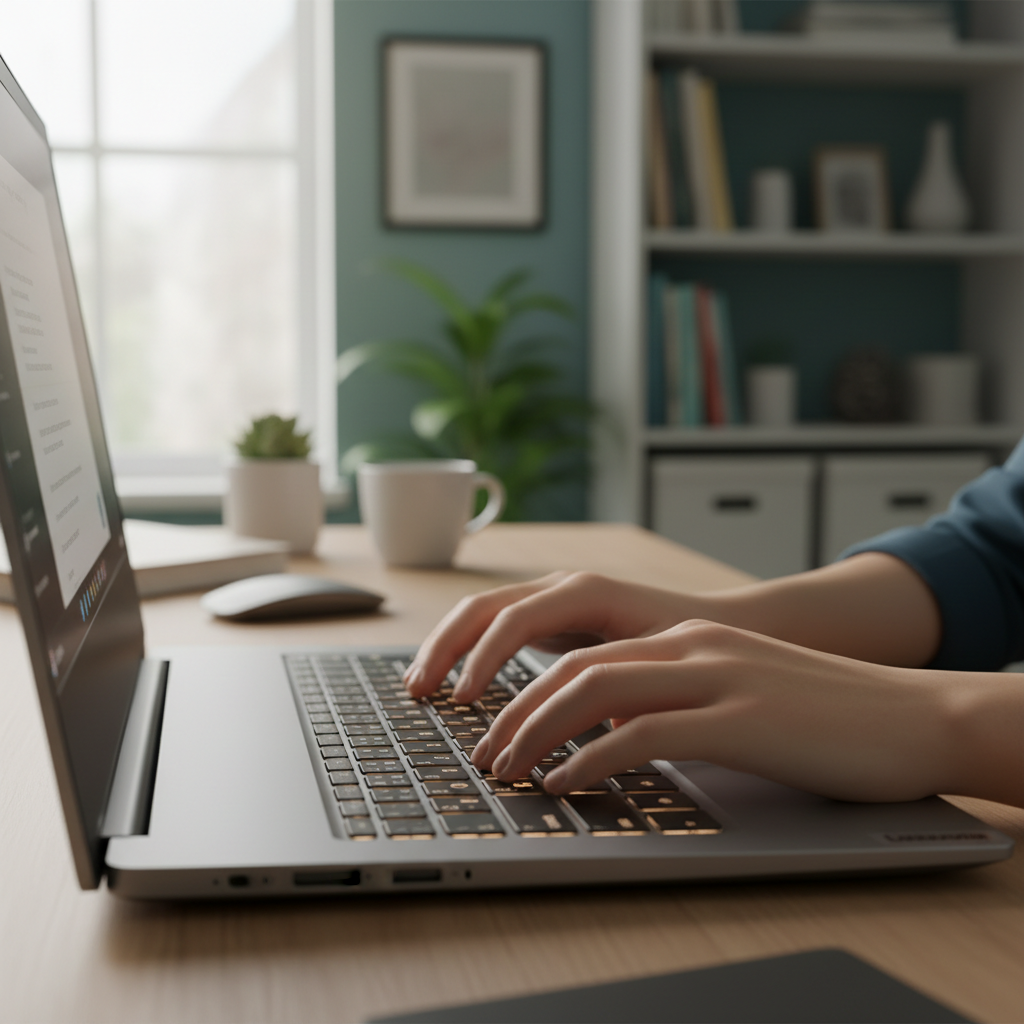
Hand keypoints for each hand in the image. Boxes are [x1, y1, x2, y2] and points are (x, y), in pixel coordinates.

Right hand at [404, 571, 707, 701]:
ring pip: (481, 612)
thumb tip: (581, 734)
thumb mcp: (658, 668)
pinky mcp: (553, 617)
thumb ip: (614, 690)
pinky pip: (496, 625)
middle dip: (445, 647)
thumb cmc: (697, 646)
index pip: (515, 618)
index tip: (464, 701)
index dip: (483, 658)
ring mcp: (554, 598)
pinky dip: (467, 649)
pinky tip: (455, 681)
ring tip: (421, 686)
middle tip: (419, 692)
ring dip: (447, 647)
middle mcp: (563, 587)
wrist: (724, 623)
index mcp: (586, 592)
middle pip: (483, 607)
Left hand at [472, 620, 965, 803]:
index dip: (524, 684)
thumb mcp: (735, 690)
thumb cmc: (820, 714)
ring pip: (594, 690)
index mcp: (685, 636)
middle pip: (573, 667)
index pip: (581, 651)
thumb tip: (615, 735)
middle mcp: (690, 646)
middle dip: (513, 709)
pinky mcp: (737, 717)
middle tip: (483, 752)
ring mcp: (713, 677)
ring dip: (537, 732)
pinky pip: (643, 733)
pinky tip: (566, 784)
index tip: (491, 720)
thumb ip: (678, 699)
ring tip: (508, 770)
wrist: (911, 713)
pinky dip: (591, 759)